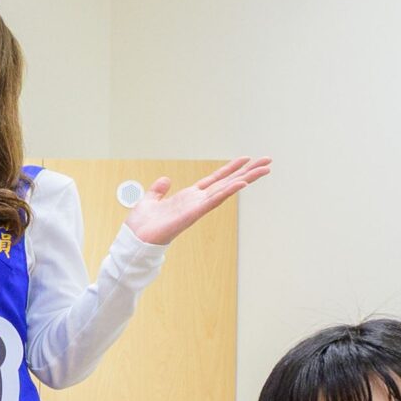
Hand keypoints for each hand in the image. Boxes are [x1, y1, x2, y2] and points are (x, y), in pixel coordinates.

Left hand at [123, 157, 270, 246]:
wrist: (134, 240)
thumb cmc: (141, 226)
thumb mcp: (149, 201)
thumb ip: (158, 190)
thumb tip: (165, 180)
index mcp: (188, 197)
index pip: (214, 180)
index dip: (230, 169)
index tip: (245, 159)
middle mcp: (196, 202)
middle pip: (227, 183)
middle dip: (247, 172)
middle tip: (267, 161)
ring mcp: (197, 208)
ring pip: (226, 190)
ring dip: (245, 179)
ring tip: (264, 169)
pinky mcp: (192, 214)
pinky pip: (213, 201)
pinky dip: (227, 191)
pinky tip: (241, 183)